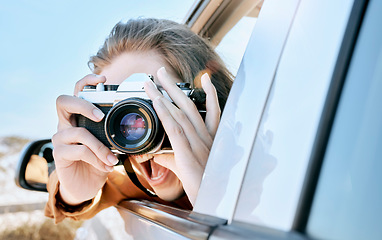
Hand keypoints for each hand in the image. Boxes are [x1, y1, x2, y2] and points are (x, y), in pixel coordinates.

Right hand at [52, 74, 118, 205]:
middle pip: (63, 101)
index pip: (77, 92)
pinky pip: (79, 151)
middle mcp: (66, 124)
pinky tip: (105, 166)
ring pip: (77, 132)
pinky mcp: (59, 155)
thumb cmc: (98, 161)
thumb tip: (136, 126)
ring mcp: (60, 139)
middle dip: (83, 105)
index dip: (86, 81)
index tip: (103, 78)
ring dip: (99, 146)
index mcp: (79, 117)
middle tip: (100, 116)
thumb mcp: (110, 145)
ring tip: (112, 158)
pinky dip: (96, 159)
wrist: (85, 186)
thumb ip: (116, 133)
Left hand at [144, 67, 220, 204]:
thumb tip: (153, 153)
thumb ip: (170, 158)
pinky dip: (166, 113)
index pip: (211, 111)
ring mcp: (198, 144)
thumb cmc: (204, 186)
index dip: (208, 93)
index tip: (204, 78)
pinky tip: (156, 101)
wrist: (213, 203)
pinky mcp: (187, 153)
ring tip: (152, 80)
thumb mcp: (186, 167)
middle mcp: (206, 137)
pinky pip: (175, 129)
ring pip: (180, 113)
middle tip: (162, 71)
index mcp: (210, 139)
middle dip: (175, 86)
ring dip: (164, 94)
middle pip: (190, 105)